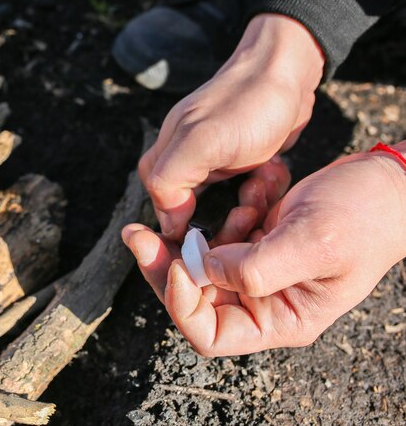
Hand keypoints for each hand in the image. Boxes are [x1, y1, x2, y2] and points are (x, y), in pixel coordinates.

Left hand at [125, 143, 405, 355]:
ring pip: (202, 263)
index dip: (181, 304)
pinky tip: (262, 186)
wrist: (386, 185)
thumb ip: (257, 266)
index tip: (174, 263)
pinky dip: (233, 209)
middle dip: (167, 264)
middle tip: (138, 233)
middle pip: (193, 298)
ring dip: (211, 230)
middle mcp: (263, 302)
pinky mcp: (256, 243)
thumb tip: (204, 269)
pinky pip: (223, 234)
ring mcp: (257, 272)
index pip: (210, 335)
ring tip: (252, 198)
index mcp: (280, 319)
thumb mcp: (313, 243)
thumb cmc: (364, 218)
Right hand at [140, 13, 323, 239]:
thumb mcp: (202, 140)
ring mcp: (210, 166)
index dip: (190, 231)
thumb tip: (166, 222)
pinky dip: (262, 192)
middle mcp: (182, 166)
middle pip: (196, 217)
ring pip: (224, 211)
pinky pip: (245, 196)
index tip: (220, 233)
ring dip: (249, 205)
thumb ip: (169, 178)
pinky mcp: (236, 166)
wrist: (286, 70)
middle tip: (250, 207)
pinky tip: (272, 172)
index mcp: (163, 162)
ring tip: (264, 181)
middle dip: (227, 220)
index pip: (164, 216)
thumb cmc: (246, 103)